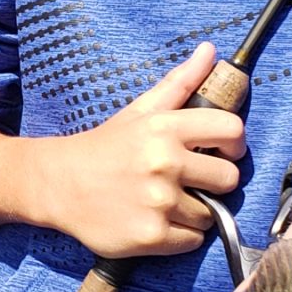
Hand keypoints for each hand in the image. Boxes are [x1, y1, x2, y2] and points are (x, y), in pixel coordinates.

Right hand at [33, 43, 246, 257]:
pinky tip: (156, 220)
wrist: (58, 184)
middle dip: (215, 182)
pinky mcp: (151, 236)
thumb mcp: (140, 110)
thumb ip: (180, 82)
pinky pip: (192, 240)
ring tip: (165, 201)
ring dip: (194, 211)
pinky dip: (180, 235)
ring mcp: (158, 202)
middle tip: (190, 181)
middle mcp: (164, 163)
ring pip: (210, 214)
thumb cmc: (105, 147)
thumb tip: (210, 51)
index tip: (220, 152)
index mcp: (165, 128)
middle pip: (229, 178)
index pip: (231, 131)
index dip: (234, 144)